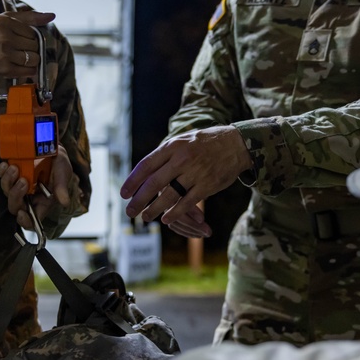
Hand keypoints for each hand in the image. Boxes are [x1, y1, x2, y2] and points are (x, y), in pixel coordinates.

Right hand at [0, 9, 54, 79]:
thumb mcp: (3, 19)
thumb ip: (28, 17)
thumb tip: (52, 16)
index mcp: (4, 22)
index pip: (32, 32)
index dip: (29, 37)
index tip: (20, 39)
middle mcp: (4, 37)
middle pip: (35, 45)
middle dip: (31, 48)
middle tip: (19, 49)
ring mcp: (4, 54)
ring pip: (34, 58)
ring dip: (32, 59)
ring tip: (21, 57)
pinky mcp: (5, 68)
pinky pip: (29, 70)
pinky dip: (29, 70)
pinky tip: (21, 66)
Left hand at [0, 145, 73, 229]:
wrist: (51, 144)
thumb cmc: (59, 163)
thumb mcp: (63, 172)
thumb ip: (62, 187)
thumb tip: (65, 202)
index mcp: (43, 203)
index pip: (31, 220)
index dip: (25, 221)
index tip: (22, 213)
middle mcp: (29, 197)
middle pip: (15, 206)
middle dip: (15, 195)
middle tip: (23, 180)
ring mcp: (18, 186)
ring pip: (6, 191)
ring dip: (8, 181)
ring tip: (15, 168)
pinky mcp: (11, 175)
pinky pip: (1, 177)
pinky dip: (2, 172)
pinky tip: (6, 164)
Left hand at [121, 126, 250, 234]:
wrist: (236, 144)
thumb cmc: (205, 143)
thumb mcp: (183, 140)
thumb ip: (165, 154)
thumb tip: (144, 170)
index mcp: (173, 146)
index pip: (146, 166)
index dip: (132, 181)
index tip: (123, 194)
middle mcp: (182, 159)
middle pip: (154, 183)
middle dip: (139, 200)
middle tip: (129, 212)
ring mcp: (195, 172)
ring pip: (169, 195)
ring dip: (154, 209)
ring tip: (145, 217)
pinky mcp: (207, 185)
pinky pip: (187, 202)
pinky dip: (175, 212)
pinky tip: (166, 219)